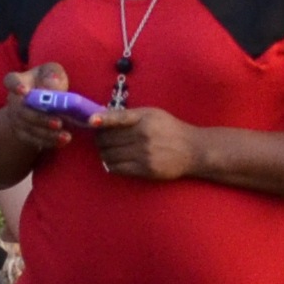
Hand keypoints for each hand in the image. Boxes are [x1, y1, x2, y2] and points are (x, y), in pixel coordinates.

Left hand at [92, 102, 212, 181]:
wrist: (192, 150)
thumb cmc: (170, 129)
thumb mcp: (153, 114)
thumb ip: (130, 115)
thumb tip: (102, 116)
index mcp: (145, 118)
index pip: (118, 117)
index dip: (102, 120)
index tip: (90, 122)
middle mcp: (143, 135)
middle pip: (109, 138)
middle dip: (100, 139)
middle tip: (100, 138)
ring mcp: (143, 153)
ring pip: (110, 154)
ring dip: (104, 152)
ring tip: (107, 150)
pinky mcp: (144, 169)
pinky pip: (117, 168)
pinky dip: (110, 164)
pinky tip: (113, 161)